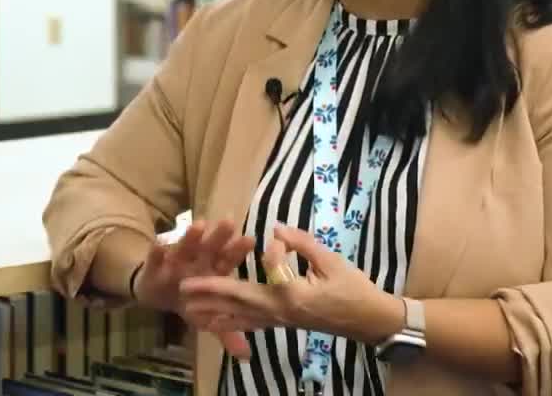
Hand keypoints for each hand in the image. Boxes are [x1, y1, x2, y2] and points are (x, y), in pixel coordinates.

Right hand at [132, 219, 254, 359]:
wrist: (156, 293)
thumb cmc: (189, 300)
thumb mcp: (206, 318)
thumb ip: (225, 332)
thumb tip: (246, 355)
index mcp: (213, 272)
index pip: (228, 260)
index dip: (238, 251)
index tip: (250, 240)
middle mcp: (197, 261)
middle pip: (210, 248)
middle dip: (219, 236)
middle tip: (229, 223)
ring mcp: (176, 260)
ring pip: (185, 247)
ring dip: (191, 238)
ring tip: (199, 226)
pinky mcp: (155, 263)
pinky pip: (155, 256)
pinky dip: (157, 251)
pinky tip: (160, 242)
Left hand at [179, 224, 403, 349]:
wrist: (369, 320)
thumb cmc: (353, 288)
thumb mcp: (330, 261)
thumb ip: (301, 243)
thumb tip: (276, 229)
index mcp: (291, 295)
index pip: (265, 272)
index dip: (271, 251)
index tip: (279, 237)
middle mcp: (280, 312)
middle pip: (238, 302)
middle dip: (210, 293)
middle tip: (182, 287)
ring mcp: (280, 321)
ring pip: (240, 316)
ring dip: (213, 311)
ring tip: (188, 309)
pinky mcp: (283, 323)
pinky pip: (251, 324)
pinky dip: (231, 322)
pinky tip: (217, 322)